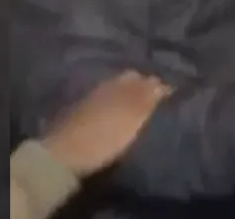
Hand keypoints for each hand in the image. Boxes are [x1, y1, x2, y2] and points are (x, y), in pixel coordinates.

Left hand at [41, 71, 169, 176]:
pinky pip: (102, 105)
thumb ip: (145, 99)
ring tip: (140, 110)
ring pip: (112, 93)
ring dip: (126, 97)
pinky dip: (113, 108)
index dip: (154, 84)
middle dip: (139, 87)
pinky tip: (118, 118)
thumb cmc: (103, 136)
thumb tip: (161, 82)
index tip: (169, 93)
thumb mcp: (130, 118)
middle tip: (156, 100)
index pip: (139, 78)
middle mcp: (102, 88)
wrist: (64, 156)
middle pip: (124, 82)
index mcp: (115, 85)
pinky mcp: (79, 118)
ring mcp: (88, 103)